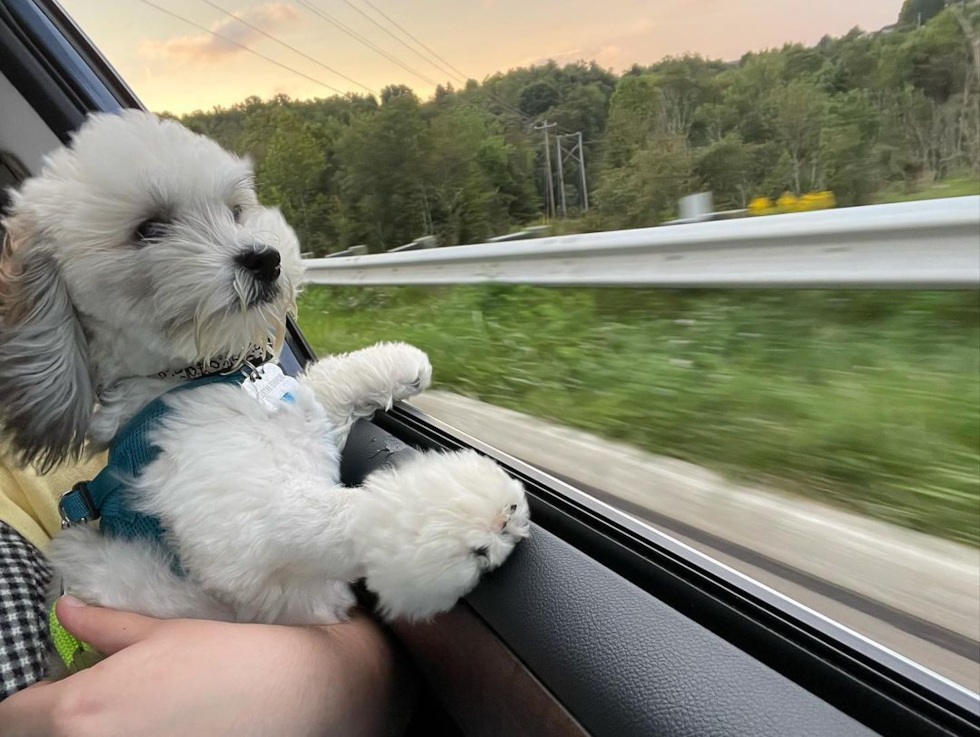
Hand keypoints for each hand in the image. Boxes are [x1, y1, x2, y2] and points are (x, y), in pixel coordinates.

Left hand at [0, 596, 400, 736]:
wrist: (296, 696)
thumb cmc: (229, 658)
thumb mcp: (164, 635)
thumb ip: (107, 627)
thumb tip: (68, 610)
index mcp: (79, 711)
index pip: (11, 716)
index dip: (30, 699)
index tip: (55, 689)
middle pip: (39, 736)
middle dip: (57, 718)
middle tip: (99, 700)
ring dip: (92, 731)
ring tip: (135, 713)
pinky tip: (162, 728)